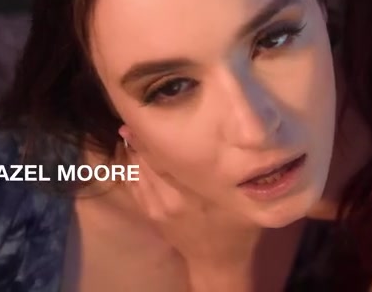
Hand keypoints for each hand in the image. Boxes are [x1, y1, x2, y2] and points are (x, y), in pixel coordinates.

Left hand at [119, 127, 260, 289]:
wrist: (218, 261)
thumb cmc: (237, 224)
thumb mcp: (242, 194)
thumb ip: (231, 168)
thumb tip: (228, 133)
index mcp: (193, 190)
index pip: (166, 154)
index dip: (156, 132)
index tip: (153, 110)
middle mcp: (170, 197)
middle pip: (148, 158)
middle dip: (141, 136)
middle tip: (138, 113)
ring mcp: (156, 206)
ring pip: (137, 170)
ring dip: (133, 149)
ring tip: (131, 128)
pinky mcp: (149, 213)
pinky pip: (133, 184)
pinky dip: (129, 167)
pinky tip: (131, 152)